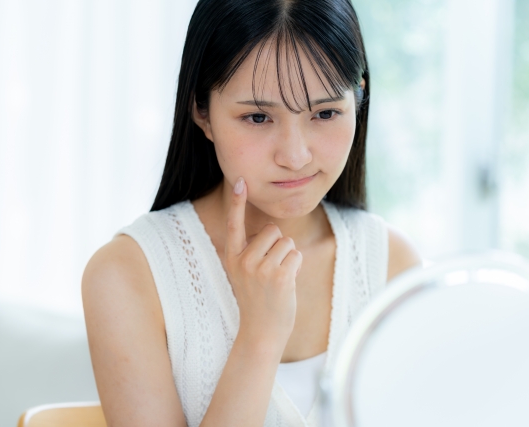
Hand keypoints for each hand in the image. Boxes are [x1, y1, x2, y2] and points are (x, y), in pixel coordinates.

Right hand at [224, 177, 301, 348]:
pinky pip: (296, 255)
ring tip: (277, 279)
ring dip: (288, 258)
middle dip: (278, 246)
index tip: (240, 180)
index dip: (237, 201)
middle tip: (270, 272)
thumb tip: (273, 232)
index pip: (234, 223)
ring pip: (286, 242)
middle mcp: (243, 260)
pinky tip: (286, 283)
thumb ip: (253, 252)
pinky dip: (296, 267)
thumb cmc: (258, 300)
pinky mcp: (279, 276)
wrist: (261, 333)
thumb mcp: (245, 274)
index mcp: (232, 257)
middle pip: (272, 231)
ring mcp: (260, 268)